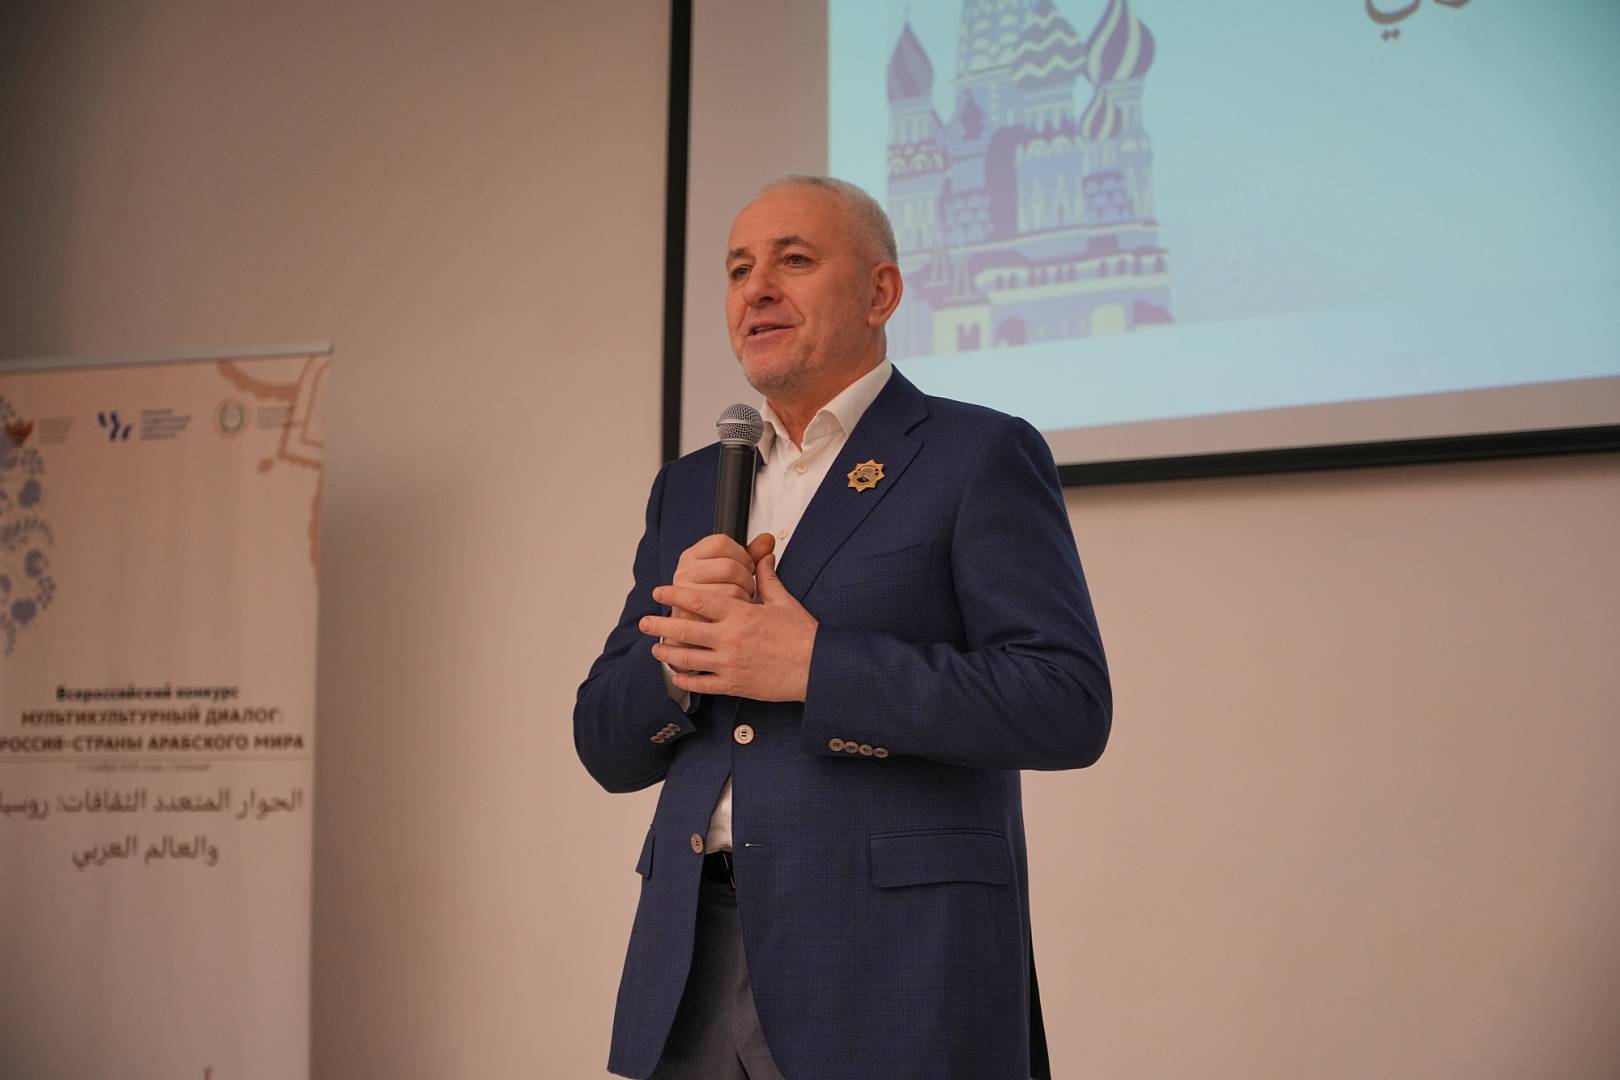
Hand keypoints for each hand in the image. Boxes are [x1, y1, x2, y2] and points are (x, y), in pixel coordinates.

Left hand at [641, 553, 817, 701]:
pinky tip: (676, 676)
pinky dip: (685, 680)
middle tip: (644, 622)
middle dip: (660, 625)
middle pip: (684, 629)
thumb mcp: (784, 601)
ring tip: (655, 649)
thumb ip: (768, 578)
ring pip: (687, 658)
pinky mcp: (734, 684)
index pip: (698, 599)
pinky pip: (702, 684)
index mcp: (740, 614)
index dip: (674, 594)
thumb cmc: (803, 635)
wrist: (817, 668)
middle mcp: (730, 638)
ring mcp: (729, 663)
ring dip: (666, 653)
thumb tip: (763, 556)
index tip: (659, 590)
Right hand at [667, 532, 775, 623]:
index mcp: (692, 556)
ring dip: (744, 597)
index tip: (746, 566)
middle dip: (747, 579)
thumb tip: (768, 539)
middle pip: (729, 566)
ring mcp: (684, 593)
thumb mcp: (732, 572)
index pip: (721, 543)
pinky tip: (734, 614)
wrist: (697, 635)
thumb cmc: (716, 601)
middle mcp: (684, 571)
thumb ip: (751, 554)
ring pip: (731, 589)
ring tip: (739, 602)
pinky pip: (726, 611)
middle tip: (746, 588)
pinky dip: (737, 613)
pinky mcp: (690, 615)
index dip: (742, 555)